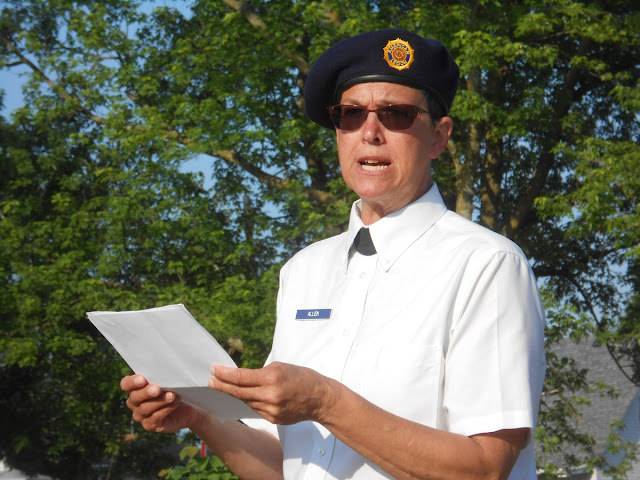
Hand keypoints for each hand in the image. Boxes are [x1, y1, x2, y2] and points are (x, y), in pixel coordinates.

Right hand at [120, 374, 200, 433]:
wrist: (186, 407)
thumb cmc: (175, 389)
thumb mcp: (168, 380)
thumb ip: (162, 376)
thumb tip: (166, 371)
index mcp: (134, 388)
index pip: (126, 384)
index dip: (132, 382)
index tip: (142, 379)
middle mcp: (134, 402)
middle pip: (135, 397)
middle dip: (146, 392)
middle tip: (157, 388)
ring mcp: (140, 415)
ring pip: (145, 408)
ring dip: (159, 401)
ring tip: (172, 395)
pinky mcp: (150, 425)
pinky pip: (155, 418)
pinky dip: (166, 409)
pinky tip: (176, 402)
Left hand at [209, 362, 338, 424]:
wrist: (320, 398)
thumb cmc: (302, 377)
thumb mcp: (281, 367)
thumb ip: (261, 373)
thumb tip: (241, 377)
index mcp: (272, 378)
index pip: (241, 377)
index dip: (224, 374)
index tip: (213, 370)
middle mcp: (270, 395)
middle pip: (239, 392)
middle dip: (222, 386)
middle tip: (210, 381)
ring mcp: (271, 410)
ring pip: (246, 401)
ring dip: (235, 394)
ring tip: (224, 387)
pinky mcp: (273, 418)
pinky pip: (255, 408)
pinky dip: (249, 401)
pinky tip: (244, 396)